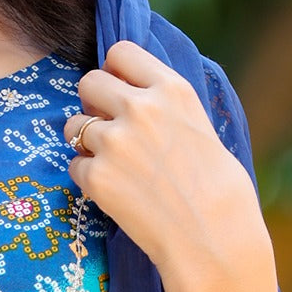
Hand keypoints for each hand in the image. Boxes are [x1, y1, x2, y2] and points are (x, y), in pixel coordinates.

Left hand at [63, 41, 268, 288]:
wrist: (215, 240)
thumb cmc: (218, 189)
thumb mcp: (199, 126)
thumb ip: (164, 104)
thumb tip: (128, 88)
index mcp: (172, 89)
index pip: (120, 52)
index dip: (115, 71)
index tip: (119, 90)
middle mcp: (141, 108)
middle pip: (88, 81)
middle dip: (93, 103)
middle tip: (108, 129)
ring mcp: (114, 141)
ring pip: (73, 125)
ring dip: (86, 143)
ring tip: (116, 167)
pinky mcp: (96, 176)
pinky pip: (75, 166)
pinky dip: (89, 180)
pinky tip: (118, 194)